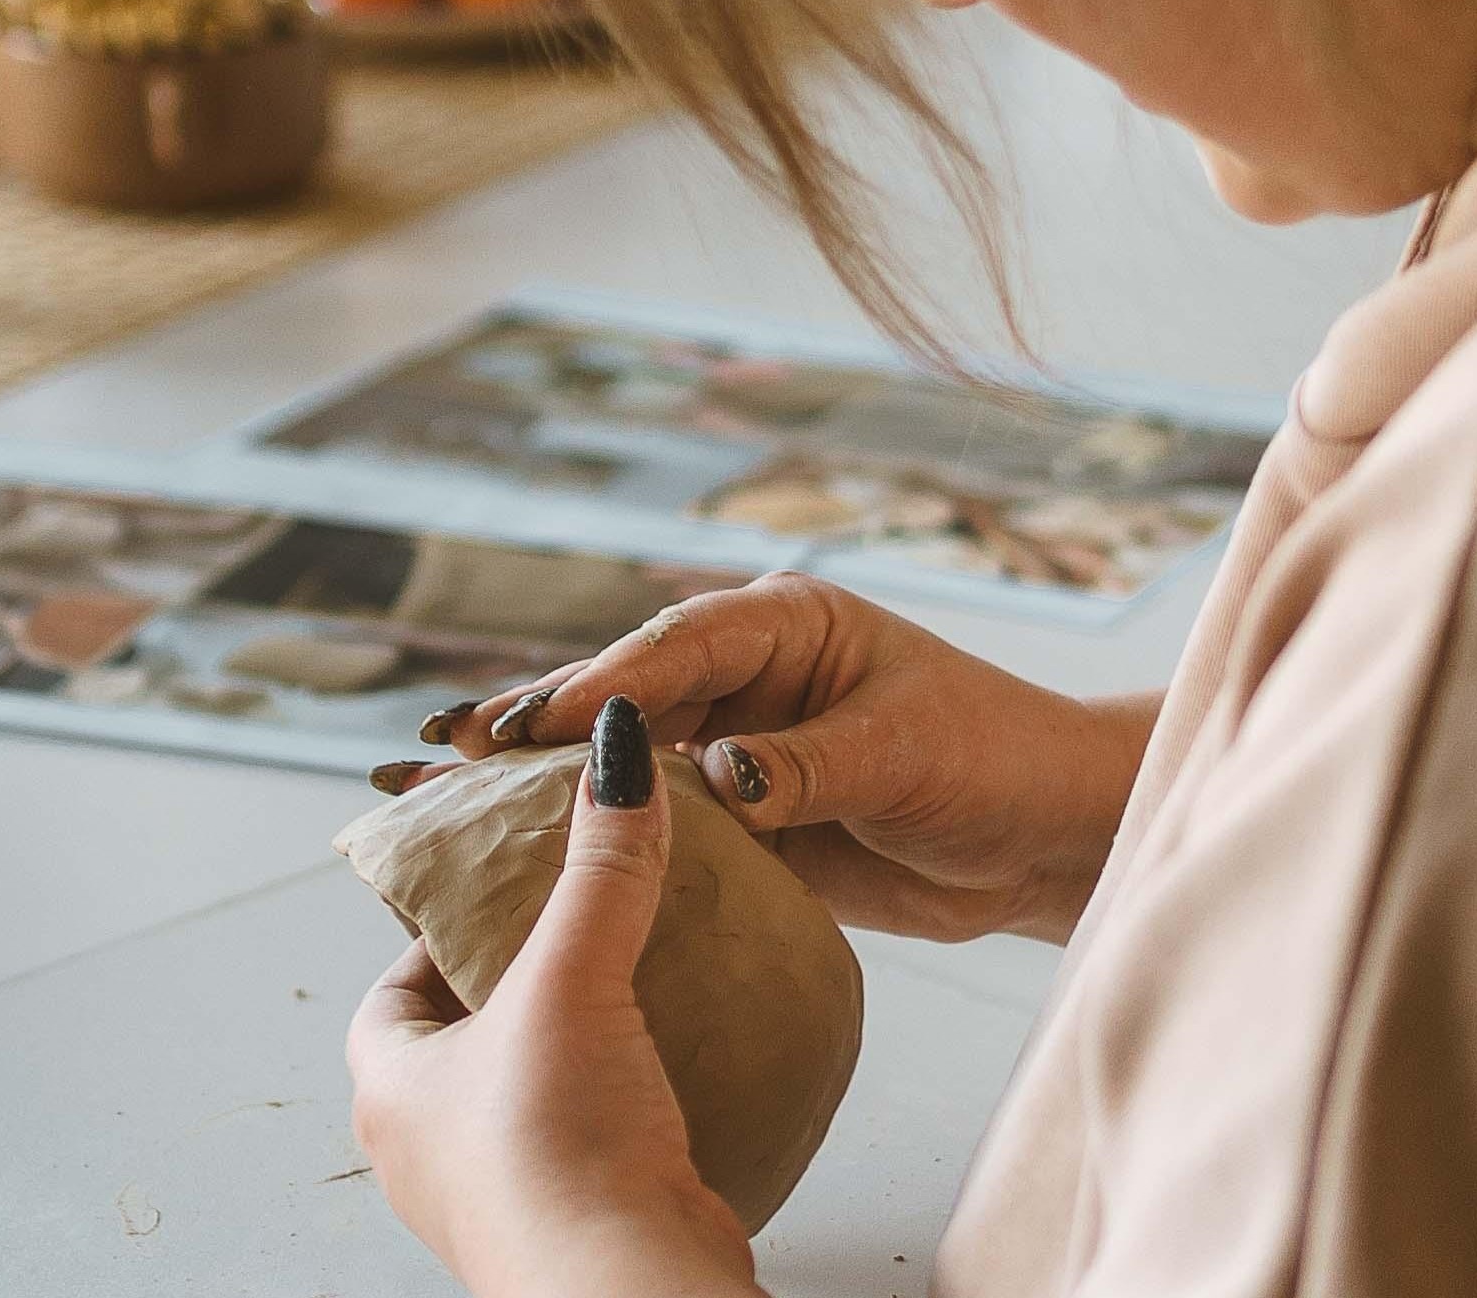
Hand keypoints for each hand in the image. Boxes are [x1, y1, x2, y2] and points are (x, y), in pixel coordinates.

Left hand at [348, 700, 763, 1297]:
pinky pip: (591, 1140)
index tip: (506, 887)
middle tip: (584, 921)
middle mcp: (431, 1152)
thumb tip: (614, 748)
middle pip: (467, 1034)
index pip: (394, 987)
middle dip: (523, 979)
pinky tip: (676, 1062)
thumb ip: (601, 869)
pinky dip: (625, 1098)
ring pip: (532, 1090)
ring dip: (580, 1042)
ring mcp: (503, 1197)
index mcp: (391, 1092)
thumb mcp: (573, 982)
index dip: (442, 930)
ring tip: (640, 980)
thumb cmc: (560, 1155)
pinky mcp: (576, 1223)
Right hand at [419, 572, 1157, 943]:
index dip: (598, 685)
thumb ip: (806, 765)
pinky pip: (649, 824)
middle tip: (442, 750)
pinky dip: (585, 836)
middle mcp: (745, 675)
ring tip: (432, 793)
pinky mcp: (736, 817)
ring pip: (618, 761)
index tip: (528, 720)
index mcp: (784, 623)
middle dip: (534, 722)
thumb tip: (717, 776)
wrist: (1044, 838)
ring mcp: (733, 744)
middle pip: (622, 697)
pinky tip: (509, 852)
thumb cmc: (995, 762)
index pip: (674, 649)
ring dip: (536, 778)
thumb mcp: (903, 753)